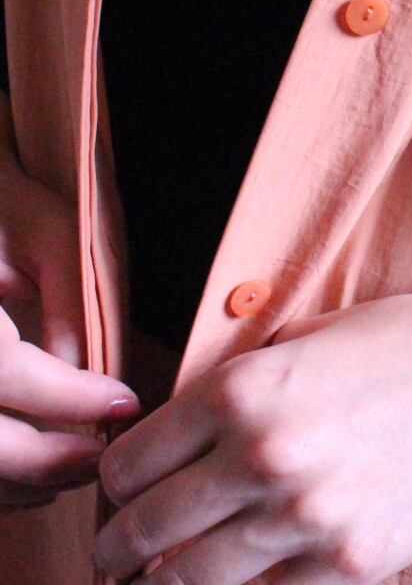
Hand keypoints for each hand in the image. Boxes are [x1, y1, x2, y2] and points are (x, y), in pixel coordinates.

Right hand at [0, 96, 142, 511]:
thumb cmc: (5, 203)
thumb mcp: (44, 227)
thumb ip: (65, 297)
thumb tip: (87, 369)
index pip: (3, 374)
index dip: (68, 399)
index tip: (126, 404)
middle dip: (45, 458)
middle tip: (106, 456)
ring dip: (15, 482)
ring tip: (77, 468)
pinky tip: (31, 474)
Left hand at [92, 242, 411, 583]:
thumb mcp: (314, 332)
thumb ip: (246, 378)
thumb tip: (191, 426)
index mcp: (244, 389)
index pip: (128, 463)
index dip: (114, 481)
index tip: (120, 491)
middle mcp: (262, 457)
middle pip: (140, 530)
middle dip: (116, 545)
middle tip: (116, 550)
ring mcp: (305, 519)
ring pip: (185, 579)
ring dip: (163, 578)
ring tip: (159, 574)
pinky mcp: (347, 565)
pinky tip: (246, 569)